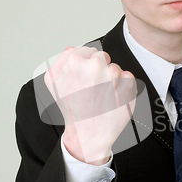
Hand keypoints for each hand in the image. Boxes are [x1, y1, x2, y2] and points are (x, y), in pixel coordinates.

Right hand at [44, 46, 135, 164]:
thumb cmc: (72, 109)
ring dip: (111, 80)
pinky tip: (113, 99)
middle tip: (92, 89)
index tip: (85, 79)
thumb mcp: (53, 82)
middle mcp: (94, 65)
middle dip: (100, 70)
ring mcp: (113, 75)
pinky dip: (123, 87)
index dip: (87, 65)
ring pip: (115, 68)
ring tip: (102, 96)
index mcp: (74, 61)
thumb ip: (61, 60)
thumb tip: (72, 49)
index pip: (89, 51)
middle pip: (103, 57)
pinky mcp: (128, 84)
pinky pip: (128, 77)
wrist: (88, 133)